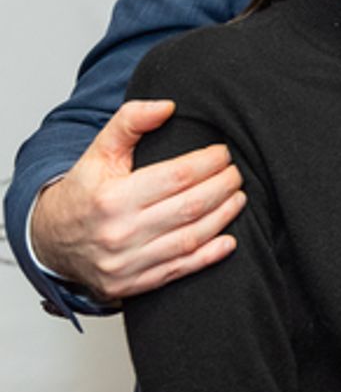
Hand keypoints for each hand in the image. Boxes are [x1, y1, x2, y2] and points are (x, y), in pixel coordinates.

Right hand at [30, 99, 245, 298]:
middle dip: (222, 187)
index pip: (176, 176)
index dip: (207, 163)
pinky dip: (209, 256)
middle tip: (236, 173)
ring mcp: (126, 263)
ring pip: (190, 238)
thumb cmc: (83, 191)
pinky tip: (229, 240)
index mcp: (111, 198)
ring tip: (238, 197)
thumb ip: (130, 121)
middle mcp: (118, 233)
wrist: (51, 239)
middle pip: (189, 207)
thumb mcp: (99, 151)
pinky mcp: (132, 285)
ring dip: (223, 217)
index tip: (222, 153)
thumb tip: (167, 106)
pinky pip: (179, 270)